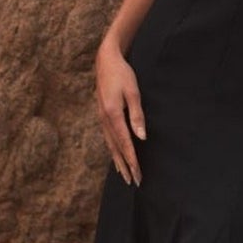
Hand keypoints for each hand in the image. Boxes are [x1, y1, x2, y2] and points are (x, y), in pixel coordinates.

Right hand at [95, 39, 146, 184]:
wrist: (105, 61)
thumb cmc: (122, 75)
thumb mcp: (133, 92)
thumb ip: (137, 115)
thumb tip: (141, 137)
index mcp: (112, 115)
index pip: (125, 143)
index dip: (132, 160)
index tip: (138, 173)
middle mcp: (105, 120)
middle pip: (116, 148)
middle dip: (126, 166)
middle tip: (134, 181)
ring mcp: (102, 118)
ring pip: (110, 145)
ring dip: (118, 161)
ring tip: (125, 175)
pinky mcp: (102, 116)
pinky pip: (108, 138)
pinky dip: (113, 151)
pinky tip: (116, 157)